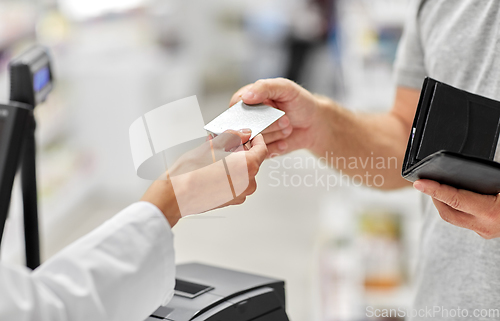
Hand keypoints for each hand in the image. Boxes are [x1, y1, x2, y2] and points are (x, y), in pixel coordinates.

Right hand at [141, 130, 267, 226]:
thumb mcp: (213, 145)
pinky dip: (228, 174)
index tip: (250, 135)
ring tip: (214, 155)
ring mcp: (240, 194)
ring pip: (243, 172)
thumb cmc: (191, 173)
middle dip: (240, 150)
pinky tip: (213, 168)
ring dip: (233, 162)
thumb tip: (243, 134)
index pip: (262, 149)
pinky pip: (236, 183)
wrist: (175, 196)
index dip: (256, 139)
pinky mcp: (231, 201)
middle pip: (251, 161)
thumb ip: (233, 136)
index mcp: (248, 167)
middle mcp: (248, 183)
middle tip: (224, 143)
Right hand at [230, 78, 320, 156]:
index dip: (248, 112)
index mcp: (247, 99)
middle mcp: (247, 118)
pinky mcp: (260, 149)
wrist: (314, 123)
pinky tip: (285, 140)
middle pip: (245, 126)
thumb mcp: (285, 87)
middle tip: (286, 119)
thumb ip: (265, 88)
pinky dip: (276, 146)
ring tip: (287, 128)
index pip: (235, 107)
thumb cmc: (299, 102)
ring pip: (253, 141)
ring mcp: (254, 134)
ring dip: (275, 135)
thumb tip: (245, 97)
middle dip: (269, 124)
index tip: (265, 111)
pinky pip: (261, 152)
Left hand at [414, 179, 499, 238]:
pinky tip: (451, 197)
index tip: (419, 184)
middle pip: (447, 212)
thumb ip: (486, 183)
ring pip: (453, 218)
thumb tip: (463, 174)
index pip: (455, 200)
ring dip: (442, 202)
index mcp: (491, 212)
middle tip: (426, 182)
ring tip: (436, 187)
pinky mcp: (484, 231)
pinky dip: (454, 207)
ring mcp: (484, 231)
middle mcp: (485, 225)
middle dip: (433, 197)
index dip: (434, 190)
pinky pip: (462, 219)